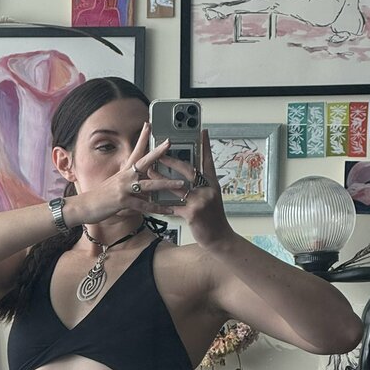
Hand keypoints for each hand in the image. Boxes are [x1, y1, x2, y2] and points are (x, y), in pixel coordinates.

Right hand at [74, 124, 187, 223]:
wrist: (83, 207)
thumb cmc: (99, 198)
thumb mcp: (115, 186)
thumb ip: (130, 185)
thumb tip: (141, 186)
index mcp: (123, 172)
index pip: (135, 151)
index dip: (142, 138)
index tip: (149, 125)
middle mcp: (125, 177)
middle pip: (144, 161)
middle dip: (158, 152)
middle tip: (169, 143)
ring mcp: (124, 189)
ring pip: (149, 184)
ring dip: (166, 184)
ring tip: (181, 184)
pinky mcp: (123, 202)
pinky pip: (145, 206)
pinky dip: (158, 209)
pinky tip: (168, 211)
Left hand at [157, 130, 232, 247]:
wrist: (219, 238)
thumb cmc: (213, 218)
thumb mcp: (212, 197)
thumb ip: (202, 185)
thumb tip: (190, 176)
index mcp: (212, 184)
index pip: (208, 160)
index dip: (205, 145)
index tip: (202, 131)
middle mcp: (208, 190)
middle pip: (189, 170)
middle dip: (173, 160)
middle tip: (161, 152)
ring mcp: (201, 201)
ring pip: (177, 186)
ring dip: (161, 179)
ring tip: (150, 172)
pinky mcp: (192, 213)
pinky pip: (173, 205)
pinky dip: (162, 202)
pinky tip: (152, 198)